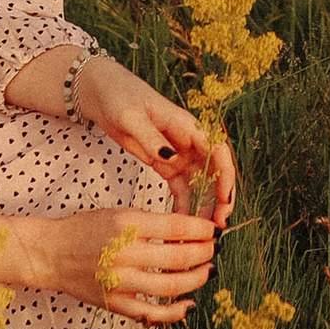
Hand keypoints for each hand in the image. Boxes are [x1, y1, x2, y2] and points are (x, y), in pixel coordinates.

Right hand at [0, 205, 215, 324]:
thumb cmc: (85, 229)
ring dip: (196, 280)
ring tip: (207, 271)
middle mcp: (125, 254)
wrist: (51, 253)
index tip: (213, 231)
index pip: (177, 228)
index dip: (202, 230)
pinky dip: (174, 312)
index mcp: (127, 225)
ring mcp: (120, 282)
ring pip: (170, 287)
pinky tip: (189, 304)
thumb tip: (189, 232)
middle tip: (214, 250)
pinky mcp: (115, 303)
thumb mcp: (119, 214)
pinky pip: (151, 313)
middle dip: (204, 254)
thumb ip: (152, 223)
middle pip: (179, 258)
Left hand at [72, 50, 240, 230]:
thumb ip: (150, 137)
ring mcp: (179, 154)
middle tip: (217, 227)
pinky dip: (184, 206)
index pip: (217, 151)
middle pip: (214, 173)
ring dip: (203, 208)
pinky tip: (182, 224)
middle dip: (219, 200)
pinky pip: (181, 189)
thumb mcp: (130, 116)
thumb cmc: (119, 98)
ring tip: (200, 234)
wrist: (104, 94)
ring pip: (200, 185)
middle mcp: (189, 141)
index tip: (225, 200)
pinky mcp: (166, 164)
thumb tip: (171, 157)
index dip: (225, 176)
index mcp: (186, 126)